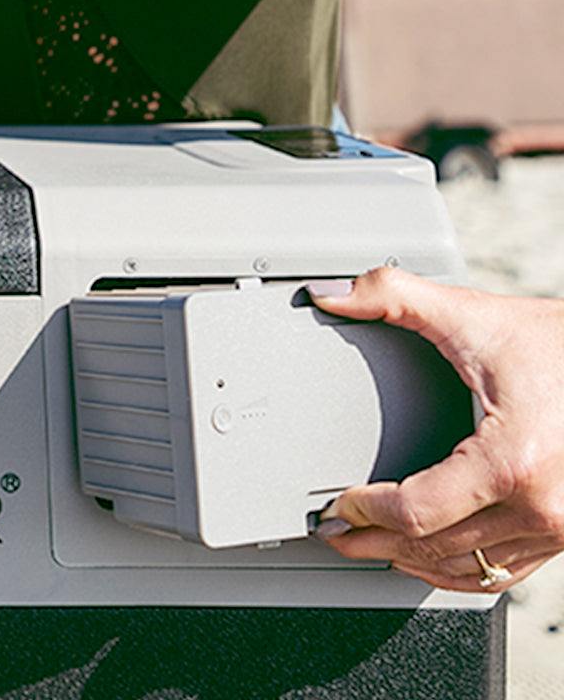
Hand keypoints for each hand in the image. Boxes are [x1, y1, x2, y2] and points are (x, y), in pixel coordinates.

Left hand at [309, 267, 563, 591]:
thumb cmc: (554, 343)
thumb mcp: (471, 313)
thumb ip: (393, 295)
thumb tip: (329, 295)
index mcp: (511, 460)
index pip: (417, 510)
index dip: (364, 512)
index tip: (334, 507)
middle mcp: (541, 507)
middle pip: (435, 546)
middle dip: (373, 540)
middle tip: (333, 532)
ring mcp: (558, 529)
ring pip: (466, 567)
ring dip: (411, 559)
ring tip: (370, 543)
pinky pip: (501, 573)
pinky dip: (457, 569)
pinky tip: (426, 554)